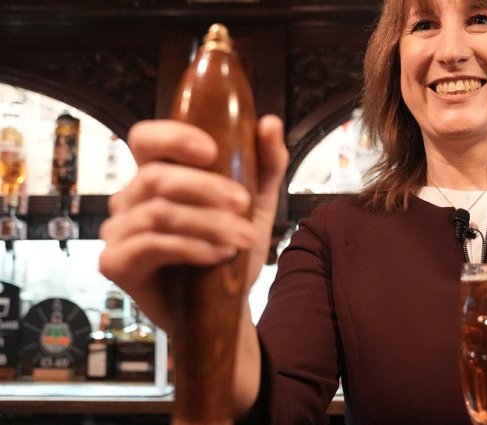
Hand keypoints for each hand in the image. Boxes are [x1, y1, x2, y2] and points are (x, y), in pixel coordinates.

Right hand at [98, 115, 288, 332]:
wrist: (223, 309)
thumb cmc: (230, 250)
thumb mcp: (256, 204)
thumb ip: (265, 164)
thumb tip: (270, 122)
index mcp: (155, 176)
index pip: (146, 138)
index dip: (173, 137)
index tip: (211, 150)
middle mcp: (129, 199)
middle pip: (156, 177)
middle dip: (205, 188)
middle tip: (243, 204)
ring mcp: (117, 231)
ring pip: (158, 213)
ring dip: (207, 224)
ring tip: (242, 238)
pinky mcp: (115, 264)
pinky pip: (149, 245)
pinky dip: (190, 247)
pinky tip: (218, 255)